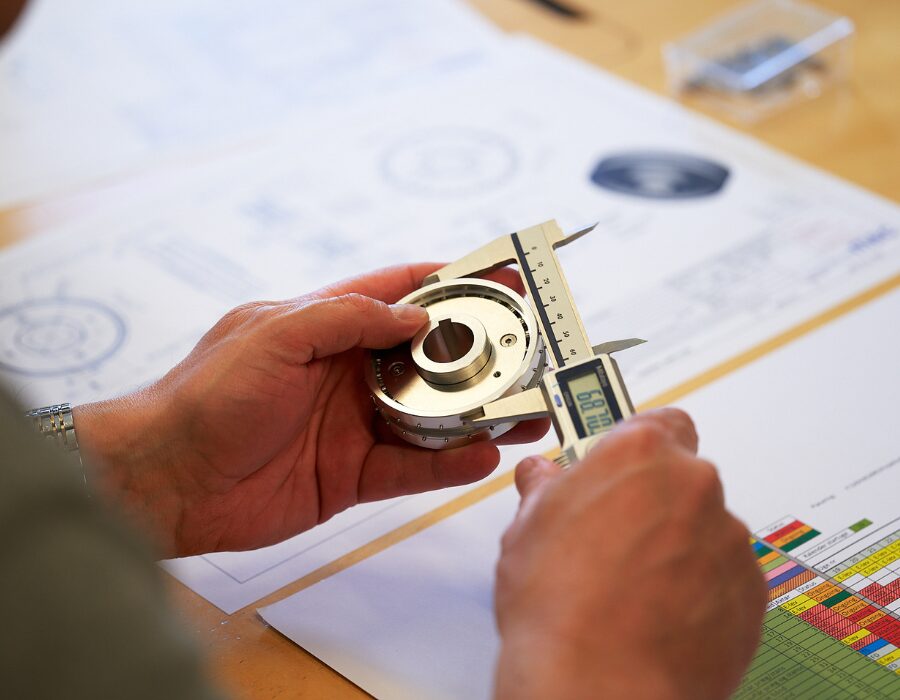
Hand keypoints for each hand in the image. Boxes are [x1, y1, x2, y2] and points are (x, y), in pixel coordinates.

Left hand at [75, 264, 547, 556]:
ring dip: (478, 413)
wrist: (167, 480)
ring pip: (431, 415)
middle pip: (429, 357)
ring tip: (526, 410)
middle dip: (481, 352)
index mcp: (327, 324)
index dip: (451, 282)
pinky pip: (412, 468)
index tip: (501, 277)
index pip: (400, 291)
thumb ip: (346, 318)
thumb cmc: (206, 395)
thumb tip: (417, 316)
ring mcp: (353, 423)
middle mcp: (348, 371)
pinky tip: (481, 457)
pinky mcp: (352, 474)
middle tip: (531, 352)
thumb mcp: (274, 335)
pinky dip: (448, 464)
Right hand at [493, 409, 765, 699]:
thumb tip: (542, 477)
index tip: (623, 464)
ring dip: (679, 547)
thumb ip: (544, 488)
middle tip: (615, 538)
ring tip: (634, 589)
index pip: (659, 422)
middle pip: (681, 478)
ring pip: (704, 530)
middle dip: (654, 501)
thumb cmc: (560, 607)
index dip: (639, 446)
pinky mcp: (751, 592)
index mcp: (640, 452)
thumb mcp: (527, 528)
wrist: (600, 686)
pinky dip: (701, 589)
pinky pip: (725, 577)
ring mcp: (728, 540)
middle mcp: (694, 485)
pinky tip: (660, 615)